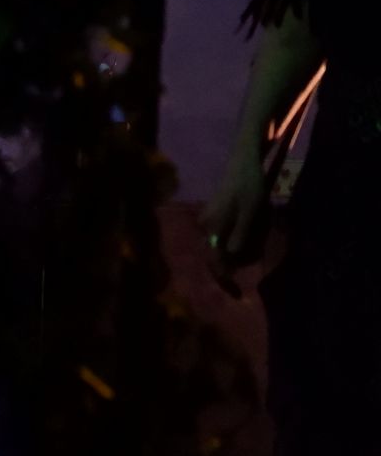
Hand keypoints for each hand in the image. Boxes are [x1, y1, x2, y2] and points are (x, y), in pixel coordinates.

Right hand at [199, 143, 269, 297]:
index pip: (214, 259)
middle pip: (213, 254)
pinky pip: (218, 236)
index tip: (233, 292)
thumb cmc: (249, 188)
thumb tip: (231, 258)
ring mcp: (208, 219)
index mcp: (212, 227)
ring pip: (216, 245)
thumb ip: (240, 237)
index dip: (223, 277)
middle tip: (239, 279)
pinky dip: (228, 244)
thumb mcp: (250, 214)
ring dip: (229, 255)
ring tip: (244, 260)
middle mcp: (205, 225)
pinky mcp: (213, 214)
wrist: (243, 163)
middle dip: (226, 267)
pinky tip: (240, 244)